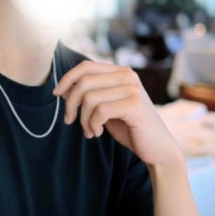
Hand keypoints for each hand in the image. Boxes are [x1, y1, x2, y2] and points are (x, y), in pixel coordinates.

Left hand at [53, 60, 180, 165]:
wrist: (157, 149)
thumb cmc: (130, 128)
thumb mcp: (104, 109)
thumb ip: (88, 96)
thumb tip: (62, 88)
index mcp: (120, 72)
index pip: (85, 66)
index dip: (67, 79)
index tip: (56, 94)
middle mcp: (127, 76)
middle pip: (84, 81)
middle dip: (71, 103)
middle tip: (70, 121)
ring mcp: (132, 89)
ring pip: (90, 98)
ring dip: (83, 119)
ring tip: (89, 131)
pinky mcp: (134, 104)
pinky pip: (100, 111)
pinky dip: (93, 125)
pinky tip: (98, 133)